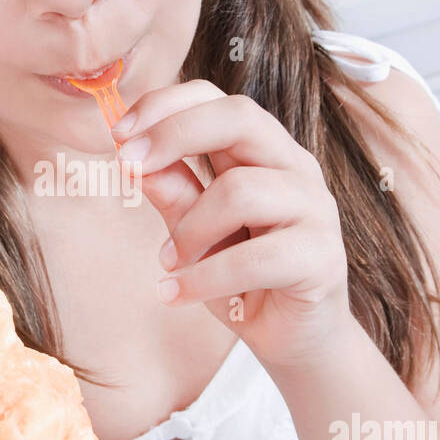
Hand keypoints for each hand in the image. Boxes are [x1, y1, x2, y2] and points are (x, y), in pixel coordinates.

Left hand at [111, 80, 353, 372]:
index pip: (219, 100)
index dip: (166, 107)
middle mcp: (294, 168)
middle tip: (128, 167)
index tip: (119, 135)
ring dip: (189, 229)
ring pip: (241, 190)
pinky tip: (175, 293)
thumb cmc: (243, 279)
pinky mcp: (321, 257)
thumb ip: (174, 193)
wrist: (292, 339)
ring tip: (168, 263)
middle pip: (240, 118)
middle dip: (174, 135)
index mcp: (264, 152)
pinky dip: (203, 278)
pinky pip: (255, 258)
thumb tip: (133, 159)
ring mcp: (314, 209)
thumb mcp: (195, 233)